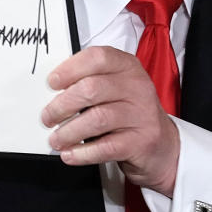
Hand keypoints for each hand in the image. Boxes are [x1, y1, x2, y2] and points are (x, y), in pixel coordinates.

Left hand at [41, 46, 179, 196]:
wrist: (163, 147)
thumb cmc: (130, 114)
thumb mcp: (116, 89)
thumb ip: (91, 82)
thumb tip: (54, 90)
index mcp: (128, 67)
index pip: (97, 58)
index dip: (70, 69)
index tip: (52, 83)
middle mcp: (137, 87)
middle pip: (91, 89)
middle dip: (62, 105)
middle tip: (48, 117)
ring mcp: (141, 114)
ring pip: (96, 119)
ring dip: (69, 131)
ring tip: (56, 139)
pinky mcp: (141, 142)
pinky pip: (105, 147)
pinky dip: (82, 152)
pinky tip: (70, 153)